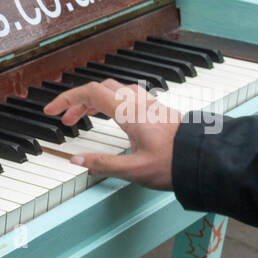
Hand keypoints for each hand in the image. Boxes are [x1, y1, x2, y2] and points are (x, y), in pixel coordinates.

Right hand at [43, 79, 181, 190]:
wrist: (206, 157)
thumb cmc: (175, 162)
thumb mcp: (134, 169)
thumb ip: (103, 164)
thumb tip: (76, 160)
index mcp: (129, 112)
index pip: (90, 92)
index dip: (66, 99)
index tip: (51, 111)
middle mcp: (138, 103)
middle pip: (100, 88)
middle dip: (77, 102)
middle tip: (65, 120)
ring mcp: (148, 104)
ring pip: (114, 91)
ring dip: (93, 102)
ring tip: (83, 119)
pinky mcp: (156, 110)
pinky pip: (126, 97)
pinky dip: (109, 103)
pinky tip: (110, 118)